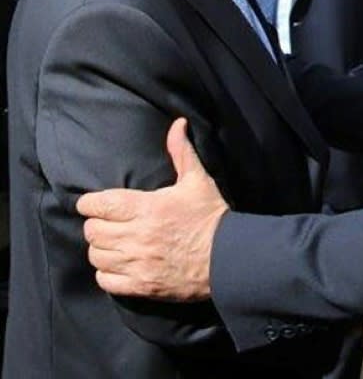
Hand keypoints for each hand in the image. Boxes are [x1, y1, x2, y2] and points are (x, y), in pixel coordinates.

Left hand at [76, 117, 227, 300]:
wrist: (227, 256)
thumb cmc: (210, 215)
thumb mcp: (197, 179)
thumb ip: (181, 151)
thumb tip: (178, 123)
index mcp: (147, 207)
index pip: (100, 204)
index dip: (89, 203)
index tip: (90, 203)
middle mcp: (137, 236)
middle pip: (93, 231)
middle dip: (96, 224)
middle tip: (106, 221)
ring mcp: (137, 263)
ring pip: (96, 255)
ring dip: (101, 247)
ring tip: (112, 241)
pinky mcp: (141, 285)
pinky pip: (105, 281)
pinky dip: (106, 273)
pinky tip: (118, 263)